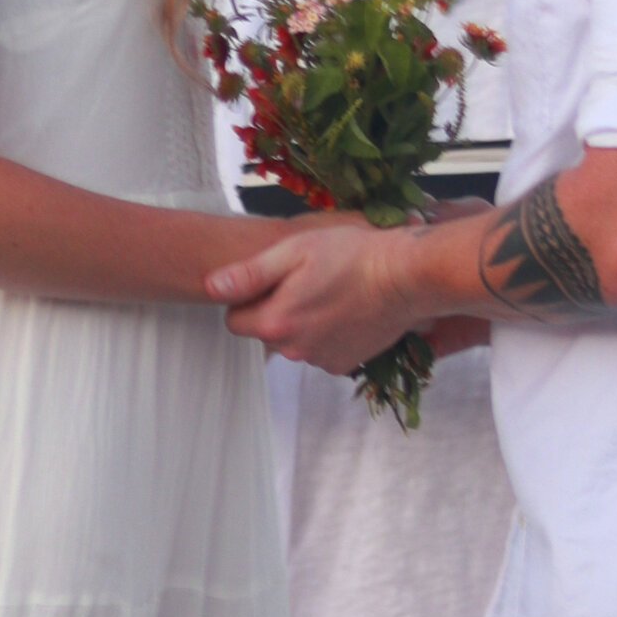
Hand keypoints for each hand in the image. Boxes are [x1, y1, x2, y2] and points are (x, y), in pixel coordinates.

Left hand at [206, 215, 440, 370]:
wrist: (407, 277)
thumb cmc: (351, 255)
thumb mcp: (294, 251)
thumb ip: (249, 275)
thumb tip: (210, 288)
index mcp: (275, 323)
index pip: (235, 320)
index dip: (250, 297)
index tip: (276, 279)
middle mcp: (293, 350)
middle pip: (266, 331)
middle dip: (277, 309)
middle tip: (307, 279)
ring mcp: (320, 361)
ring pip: (294, 340)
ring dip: (303, 321)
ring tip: (331, 291)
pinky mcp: (344, 364)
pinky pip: (320, 349)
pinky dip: (327, 333)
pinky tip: (346, 308)